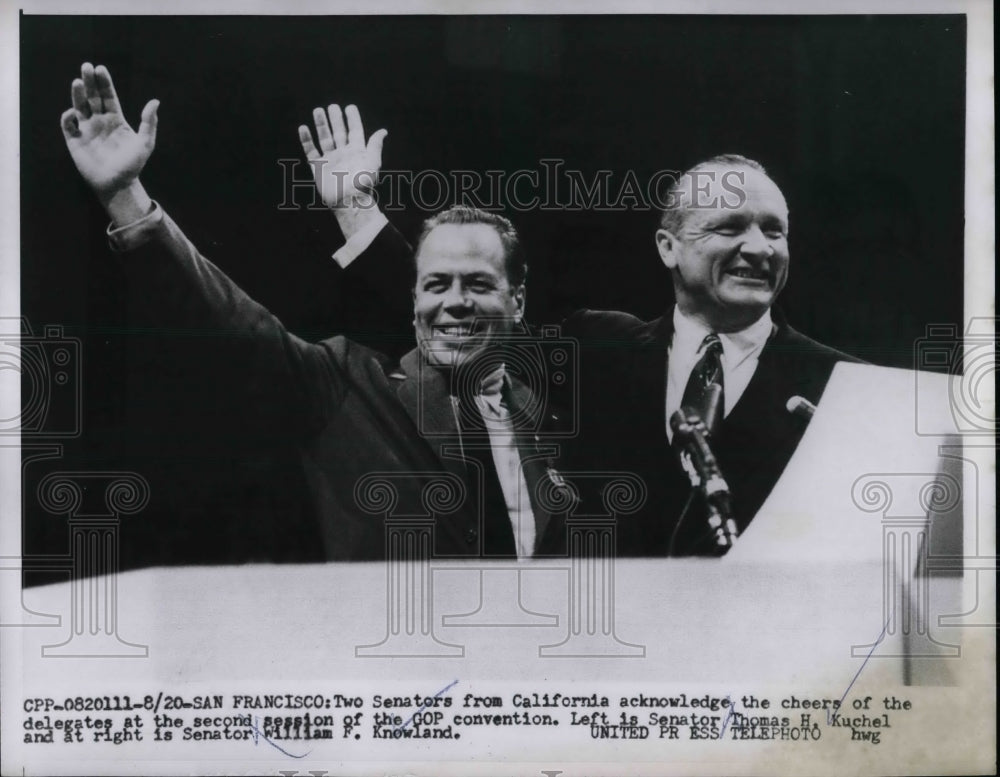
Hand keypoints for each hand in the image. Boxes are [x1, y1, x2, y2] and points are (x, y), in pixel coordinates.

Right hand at [60, 63, 158, 202]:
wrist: (118, 184)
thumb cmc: (133, 165)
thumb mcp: (145, 144)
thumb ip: (148, 123)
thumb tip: (155, 101)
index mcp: (115, 119)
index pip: (108, 96)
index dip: (104, 83)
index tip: (100, 69)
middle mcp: (99, 121)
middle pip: (92, 97)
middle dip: (89, 81)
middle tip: (86, 66)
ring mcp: (86, 129)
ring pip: (79, 106)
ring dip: (78, 94)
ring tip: (78, 82)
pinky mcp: (75, 140)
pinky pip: (68, 124)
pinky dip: (68, 116)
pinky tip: (73, 112)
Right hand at [299, 104, 386, 209]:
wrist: (348, 202)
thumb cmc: (362, 185)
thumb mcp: (372, 163)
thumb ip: (375, 146)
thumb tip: (383, 131)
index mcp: (357, 152)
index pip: (355, 131)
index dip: (352, 119)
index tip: (349, 107)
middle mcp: (343, 154)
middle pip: (338, 132)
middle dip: (335, 119)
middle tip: (332, 106)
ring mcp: (330, 160)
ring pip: (324, 138)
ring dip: (321, 125)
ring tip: (318, 110)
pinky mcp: (318, 168)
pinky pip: (311, 151)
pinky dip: (306, 140)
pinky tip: (303, 128)